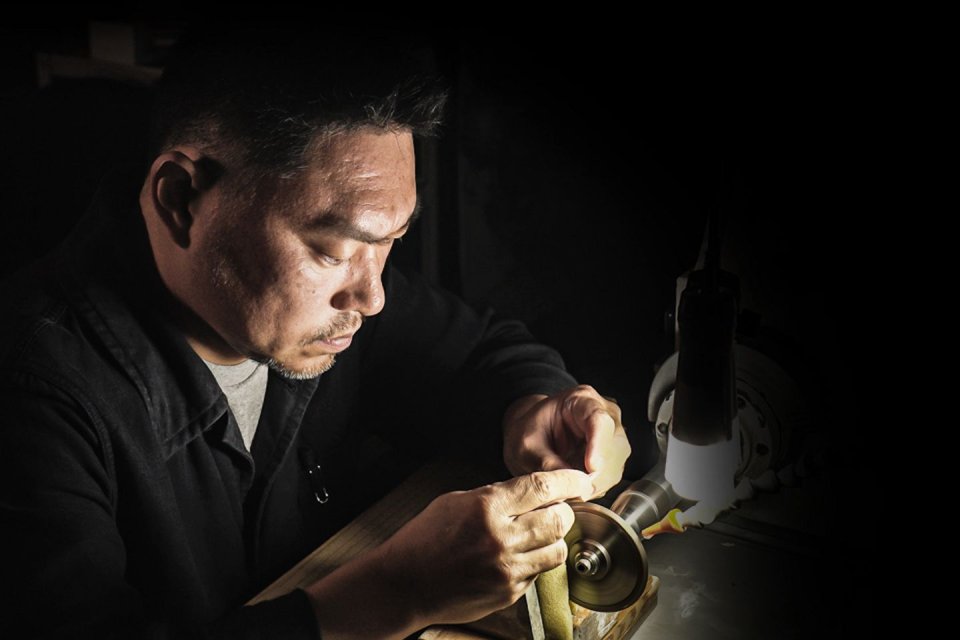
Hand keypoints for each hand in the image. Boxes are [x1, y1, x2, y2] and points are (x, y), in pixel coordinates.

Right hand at [306, 469, 592, 637]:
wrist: (405, 584)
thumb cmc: (425, 539)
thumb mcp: (457, 501)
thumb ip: (497, 496)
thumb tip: (532, 493)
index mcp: (487, 507)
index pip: (543, 487)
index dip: (570, 481)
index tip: (581, 480)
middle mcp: (501, 538)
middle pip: (560, 519)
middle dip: (565, 511)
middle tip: (558, 509)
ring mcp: (507, 569)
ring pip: (557, 550)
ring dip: (553, 539)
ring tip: (536, 535)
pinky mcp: (509, 593)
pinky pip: (538, 573)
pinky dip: (534, 562)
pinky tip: (514, 557)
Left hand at [502, 385, 630, 498]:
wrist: (533, 437)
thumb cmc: (530, 432)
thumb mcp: (527, 445)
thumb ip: (545, 462)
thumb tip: (567, 486)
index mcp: (582, 399)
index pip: (599, 420)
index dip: (598, 446)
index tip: (591, 468)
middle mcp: (605, 414)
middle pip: (614, 446)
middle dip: (596, 473)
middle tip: (572, 489)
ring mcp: (613, 436)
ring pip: (616, 465)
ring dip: (594, 484)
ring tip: (567, 488)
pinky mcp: (613, 457)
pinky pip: (611, 478)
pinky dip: (594, 488)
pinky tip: (575, 488)